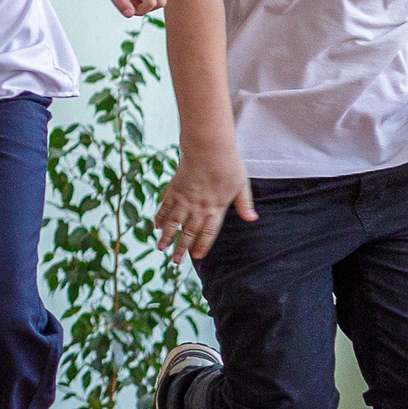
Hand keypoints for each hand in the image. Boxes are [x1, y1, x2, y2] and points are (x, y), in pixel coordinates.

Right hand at [154, 144, 251, 263]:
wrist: (207, 146)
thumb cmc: (228, 163)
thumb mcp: (242, 184)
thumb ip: (244, 203)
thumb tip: (251, 219)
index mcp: (216, 208)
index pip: (208, 232)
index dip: (201, 245)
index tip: (195, 256)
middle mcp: (198, 207)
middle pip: (188, 231)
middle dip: (181, 248)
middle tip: (174, 262)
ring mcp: (184, 198)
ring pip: (173, 222)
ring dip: (166, 236)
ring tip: (159, 248)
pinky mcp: (174, 188)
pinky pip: (165, 206)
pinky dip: (160, 216)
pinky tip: (156, 225)